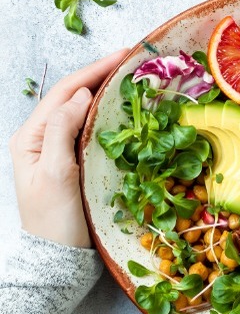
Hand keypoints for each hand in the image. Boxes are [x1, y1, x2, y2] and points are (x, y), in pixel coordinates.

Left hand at [10, 49, 128, 247]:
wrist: (59, 259)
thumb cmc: (54, 222)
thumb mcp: (55, 175)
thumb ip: (62, 132)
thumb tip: (81, 96)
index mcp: (31, 137)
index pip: (65, 93)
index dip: (94, 71)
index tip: (123, 55)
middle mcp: (43, 138)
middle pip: (75, 97)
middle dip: (103, 75)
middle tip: (134, 62)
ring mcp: (61, 150)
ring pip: (85, 112)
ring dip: (109, 93)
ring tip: (135, 79)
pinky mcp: (78, 163)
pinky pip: (94, 130)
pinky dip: (112, 116)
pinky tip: (128, 112)